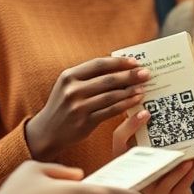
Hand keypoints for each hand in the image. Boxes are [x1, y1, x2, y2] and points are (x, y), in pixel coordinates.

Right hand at [25, 57, 149, 160]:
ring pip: (111, 95)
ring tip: (144, 87)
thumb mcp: (69, 86)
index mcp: (69, 76)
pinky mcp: (85, 121)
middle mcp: (72, 90)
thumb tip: (119, 67)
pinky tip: (136, 100)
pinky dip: (125, 104)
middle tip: (146, 73)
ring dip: (130, 90)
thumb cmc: (64, 105)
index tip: (135, 62)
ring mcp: (78, 106)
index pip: (98, 64)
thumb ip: (88, 76)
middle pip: (108, 79)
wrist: (46, 131)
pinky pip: (110, 111)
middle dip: (130, 75)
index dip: (119, 62)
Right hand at [111, 112, 193, 193]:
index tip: (146, 113)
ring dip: (177, 170)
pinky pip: (178, 188)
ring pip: (164, 181)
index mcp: (128, 160)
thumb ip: (148, 132)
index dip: (129, 127)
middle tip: (169, 139)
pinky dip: (188, 176)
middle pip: (143, 165)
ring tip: (188, 159)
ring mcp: (152, 190)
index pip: (119, 141)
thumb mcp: (153, 147)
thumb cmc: (161, 163)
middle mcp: (137, 176)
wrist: (175, 192)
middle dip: (158, 154)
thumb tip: (147, 108)